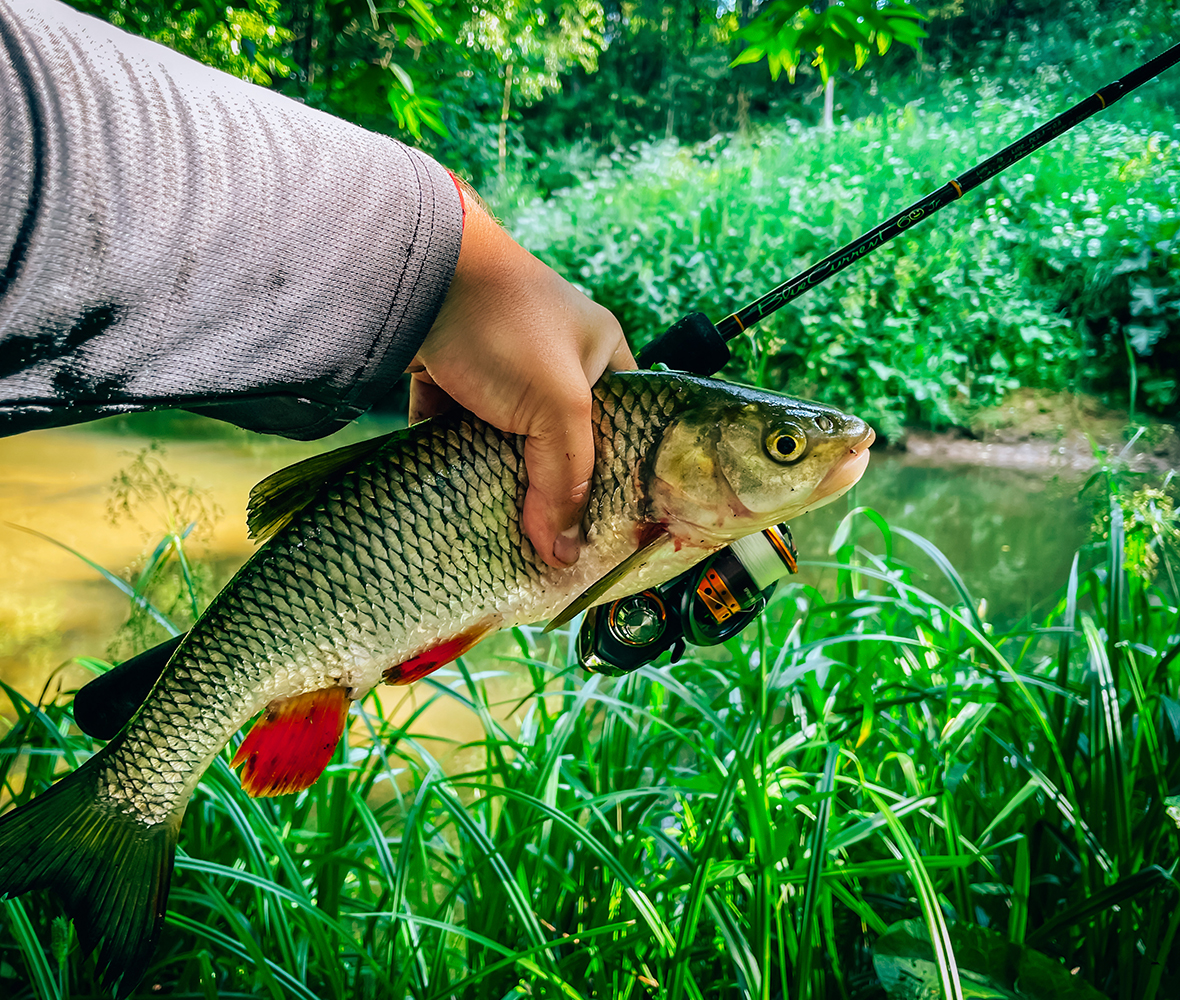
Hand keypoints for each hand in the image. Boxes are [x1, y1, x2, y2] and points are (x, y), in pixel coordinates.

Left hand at [408, 197, 635, 568]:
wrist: (414, 274)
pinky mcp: (449, 377)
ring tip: (506, 534)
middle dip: (552, 488)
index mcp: (598, 352)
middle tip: (550, 544)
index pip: (621, 425)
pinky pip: (458, 433)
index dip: (615, 476)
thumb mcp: (557, 406)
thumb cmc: (507, 325)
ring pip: (507, 441)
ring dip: (502, 480)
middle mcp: (552, 358)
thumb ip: (564, 480)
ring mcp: (498, 367)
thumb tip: (561, 553)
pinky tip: (458, 503)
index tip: (602, 530)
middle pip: (561, 441)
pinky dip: (457, 463)